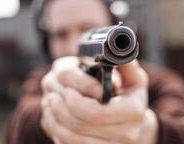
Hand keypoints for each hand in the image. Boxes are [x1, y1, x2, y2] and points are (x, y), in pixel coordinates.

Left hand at [40, 57, 157, 143]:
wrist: (133, 124)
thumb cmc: (130, 95)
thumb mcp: (133, 77)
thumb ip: (125, 64)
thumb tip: (116, 49)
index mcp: (133, 111)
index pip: (97, 113)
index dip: (76, 102)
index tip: (66, 91)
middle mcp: (125, 134)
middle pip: (80, 126)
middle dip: (60, 109)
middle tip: (51, 95)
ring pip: (71, 139)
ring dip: (55, 120)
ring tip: (50, 103)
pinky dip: (57, 132)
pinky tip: (54, 119)